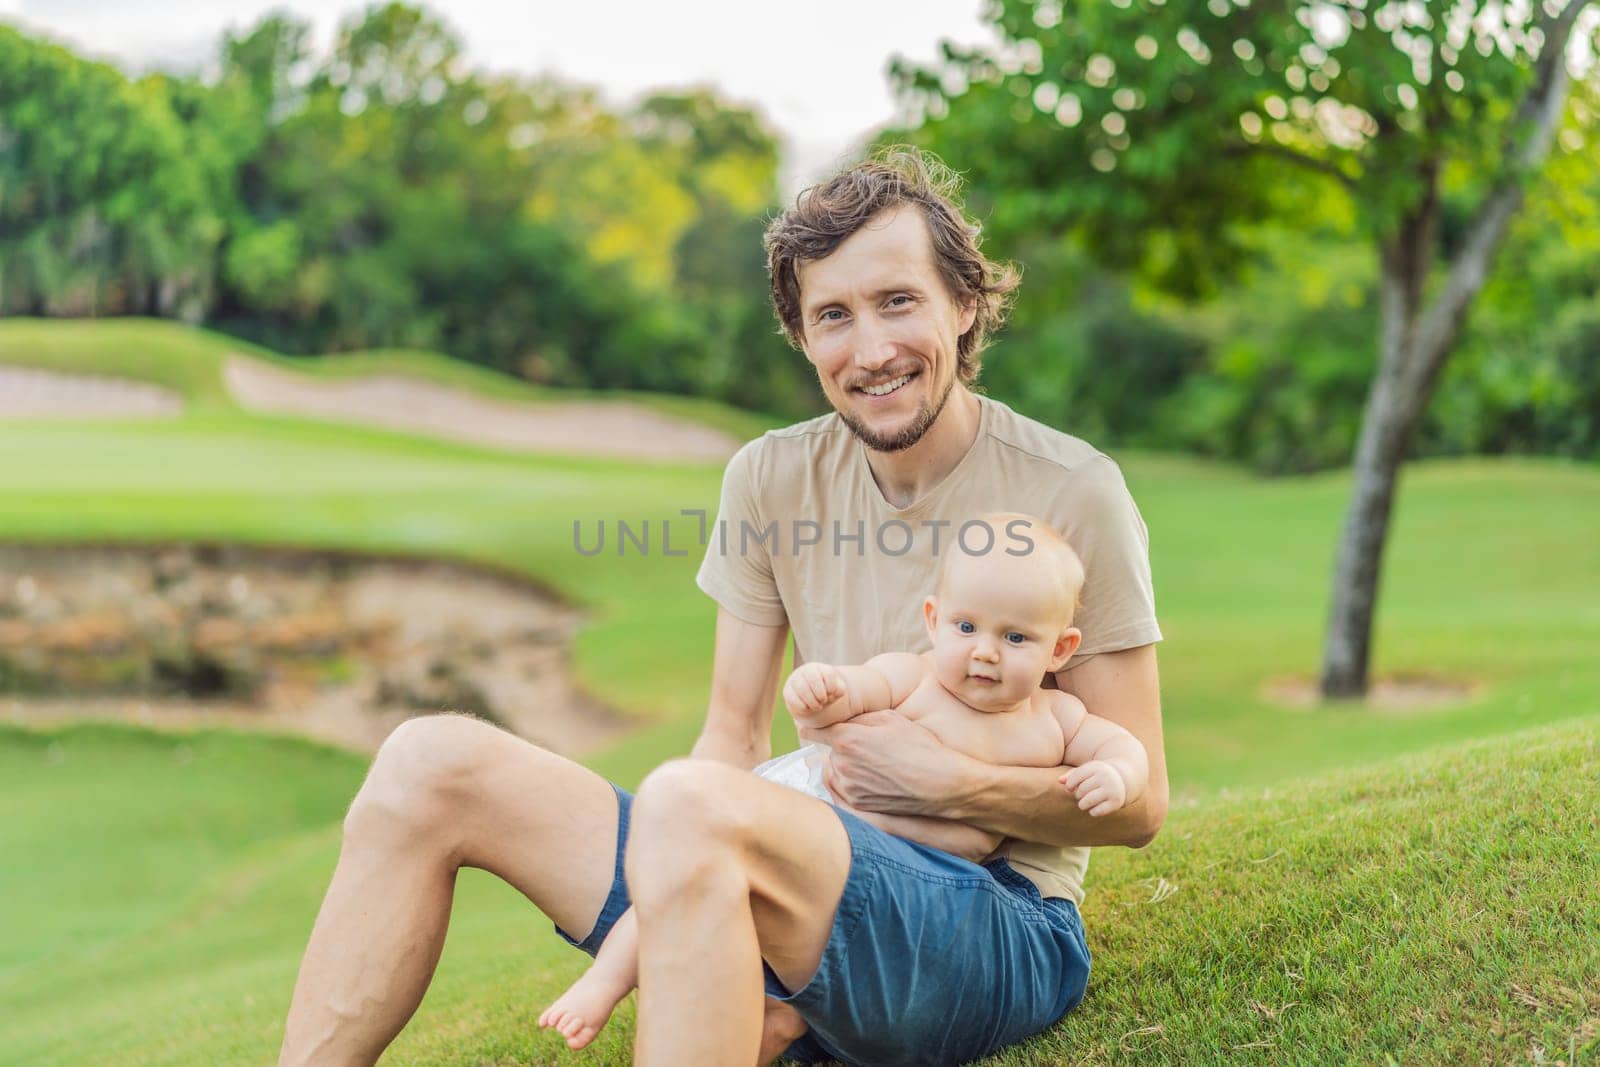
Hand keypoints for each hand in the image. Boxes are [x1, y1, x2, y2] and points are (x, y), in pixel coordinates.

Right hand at [783, 662, 845, 717]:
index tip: (831, 693)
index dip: (832, 687)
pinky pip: (794, 701)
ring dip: (813, 703)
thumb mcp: (837, 689)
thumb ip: (839, 689)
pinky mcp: (787, 691)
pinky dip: (804, 708)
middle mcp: (805, 670)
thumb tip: (831, 693)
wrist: (811, 696)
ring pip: (803, 690)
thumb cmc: (826, 691)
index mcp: (820, 667)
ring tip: (817, 706)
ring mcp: (795, 680)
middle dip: (821, 695)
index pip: (828, 674)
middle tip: (823, 701)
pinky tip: (808, 708)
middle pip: (814, 680)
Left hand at [812, 709, 969, 816]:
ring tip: (874, 763)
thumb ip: (858, 717)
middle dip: (840, 746)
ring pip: (835, 770)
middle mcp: (842, 765)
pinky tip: (876, 778)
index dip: (815, 725)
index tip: (818, 725)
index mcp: (847, 739)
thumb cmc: (919, 746)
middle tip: (865, 745)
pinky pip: (844, 788)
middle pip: (828, 751)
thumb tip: (838, 717)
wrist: (939, 784)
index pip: (813, 730)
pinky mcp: (856, 804)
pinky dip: (853, 782)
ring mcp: (848, 787)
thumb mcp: (889, 718)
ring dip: (846, 766)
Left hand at [1060, 760, 1127, 816]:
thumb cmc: (1097, 776)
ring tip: (1084, 803)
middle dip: (1078, 795)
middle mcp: (1105, 777)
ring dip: (1082, 805)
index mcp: (1096, 767)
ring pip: (1086, 802)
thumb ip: (1071, 776)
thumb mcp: (1086, 772)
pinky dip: (1093, 812)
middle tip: (1082, 795)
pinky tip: (1095, 808)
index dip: (1069, 785)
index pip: (1075, 777)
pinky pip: (1096, 811)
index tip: (1070, 788)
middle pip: (1081, 790)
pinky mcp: (1116, 802)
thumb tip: (1060, 781)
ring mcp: (1111, 789)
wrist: (1122, 779)